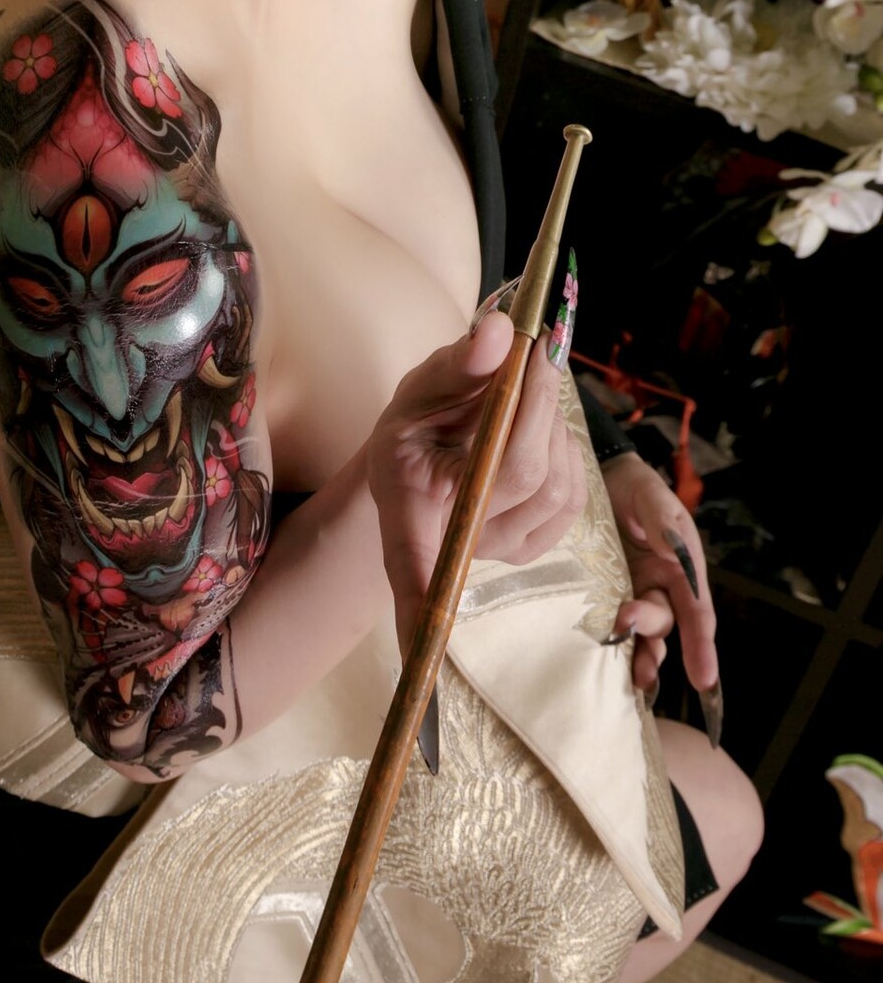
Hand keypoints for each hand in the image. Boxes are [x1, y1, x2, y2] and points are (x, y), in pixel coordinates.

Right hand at [365, 310, 587, 659]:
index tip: (418, 645)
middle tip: (531, 349)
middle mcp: (456, 541)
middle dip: (536, 401)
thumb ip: (457, 364)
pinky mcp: (537, 544)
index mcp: (410, 508)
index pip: (415, 563)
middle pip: (522, 472)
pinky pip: (572, 492)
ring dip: (552, 419)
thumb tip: (500, 336)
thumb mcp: (420, 388)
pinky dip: (566, 447)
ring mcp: (501, 550)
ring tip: (523, 388)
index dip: (417, 604)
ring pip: (556, 477)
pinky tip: (539, 426)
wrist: (426, 457)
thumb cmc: (417, 426)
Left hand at [600, 450, 720, 740]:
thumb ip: (661, 522)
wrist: (600, 477)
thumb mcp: (652, 498)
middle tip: (626, 621)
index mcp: (683, 568)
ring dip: (638, 650)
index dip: (702, 646)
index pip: (696, 612)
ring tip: (633, 671)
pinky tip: (602, 660)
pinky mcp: (604, 591)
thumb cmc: (636, 488)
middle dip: (652, 631)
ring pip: (642, 630)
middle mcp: (661, 586)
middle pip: (666, 621)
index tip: (704, 678)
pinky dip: (612, 642)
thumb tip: (672, 552)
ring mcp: (632, 591)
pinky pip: (611, 621)